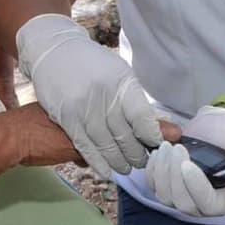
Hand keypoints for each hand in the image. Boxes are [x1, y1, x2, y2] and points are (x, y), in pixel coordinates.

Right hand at [16, 14, 163, 177]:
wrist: (53, 52)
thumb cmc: (91, 65)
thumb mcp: (119, 76)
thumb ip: (140, 104)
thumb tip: (171, 131)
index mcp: (122, 81)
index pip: (142, 118)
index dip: (152, 137)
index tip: (156, 145)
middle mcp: (104, 95)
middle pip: (126, 135)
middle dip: (137, 154)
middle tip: (143, 162)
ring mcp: (84, 108)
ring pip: (107, 145)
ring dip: (119, 161)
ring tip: (127, 168)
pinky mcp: (67, 118)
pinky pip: (86, 147)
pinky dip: (98, 163)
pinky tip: (107, 171)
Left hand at [146, 106, 224, 217]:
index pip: (206, 204)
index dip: (195, 187)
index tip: (188, 163)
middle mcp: (203, 202)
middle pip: (182, 202)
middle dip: (175, 176)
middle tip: (177, 148)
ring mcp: (184, 192)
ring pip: (165, 196)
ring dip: (162, 172)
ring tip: (167, 146)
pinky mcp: (169, 181)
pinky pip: (154, 185)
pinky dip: (152, 170)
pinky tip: (158, 152)